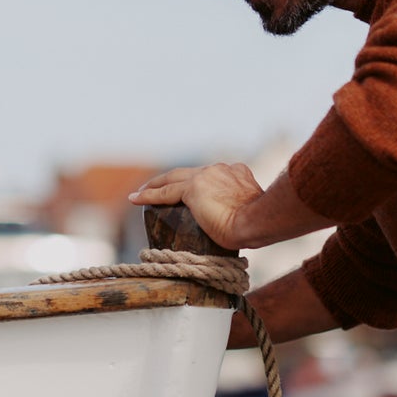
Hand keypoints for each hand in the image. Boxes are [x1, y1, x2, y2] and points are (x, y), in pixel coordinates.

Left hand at [128, 162, 262, 249]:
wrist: (258, 221)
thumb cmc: (261, 225)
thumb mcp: (253, 212)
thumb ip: (244, 210)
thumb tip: (244, 227)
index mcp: (238, 173)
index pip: (213, 175)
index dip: (200, 182)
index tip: (194, 192)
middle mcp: (221, 170)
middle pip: (189, 173)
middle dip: (173, 179)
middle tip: (158, 186)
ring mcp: (206, 176)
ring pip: (173, 179)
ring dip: (156, 185)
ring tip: (142, 192)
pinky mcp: (193, 188)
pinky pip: (165, 192)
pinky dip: (148, 195)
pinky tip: (136, 199)